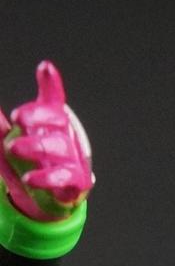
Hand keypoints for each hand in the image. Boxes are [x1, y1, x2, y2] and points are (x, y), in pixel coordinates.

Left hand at [0, 62, 93, 219]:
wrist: (46, 198)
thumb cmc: (30, 162)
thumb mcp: (10, 141)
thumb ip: (0, 127)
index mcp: (49, 123)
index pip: (52, 101)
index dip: (52, 84)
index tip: (45, 68)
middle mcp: (63, 137)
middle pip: (58, 119)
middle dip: (38, 116)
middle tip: (16, 118)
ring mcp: (72, 159)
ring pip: (58, 147)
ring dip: (35, 147)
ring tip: (12, 148)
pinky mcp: (76, 181)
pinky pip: (64, 177)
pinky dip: (46, 178)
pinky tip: (28, 179)